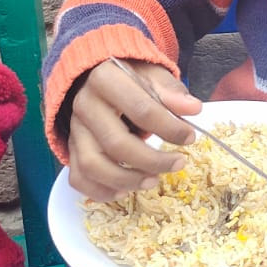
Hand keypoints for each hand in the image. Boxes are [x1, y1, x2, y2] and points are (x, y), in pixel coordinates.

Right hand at [67, 58, 202, 200]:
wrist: (98, 77)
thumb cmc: (130, 77)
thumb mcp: (152, 74)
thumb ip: (171, 91)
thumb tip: (193, 108)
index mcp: (105, 79)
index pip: (140, 109)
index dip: (169, 128)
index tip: (190, 138)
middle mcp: (84, 105)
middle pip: (115, 143)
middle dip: (151, 161)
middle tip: (178, 164)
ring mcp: (75, 129)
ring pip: (92, 165)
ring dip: (126, 180)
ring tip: (153, 181)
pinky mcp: (72, 148)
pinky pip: (78, 178)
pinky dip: (100, 191)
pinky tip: (124, 191)